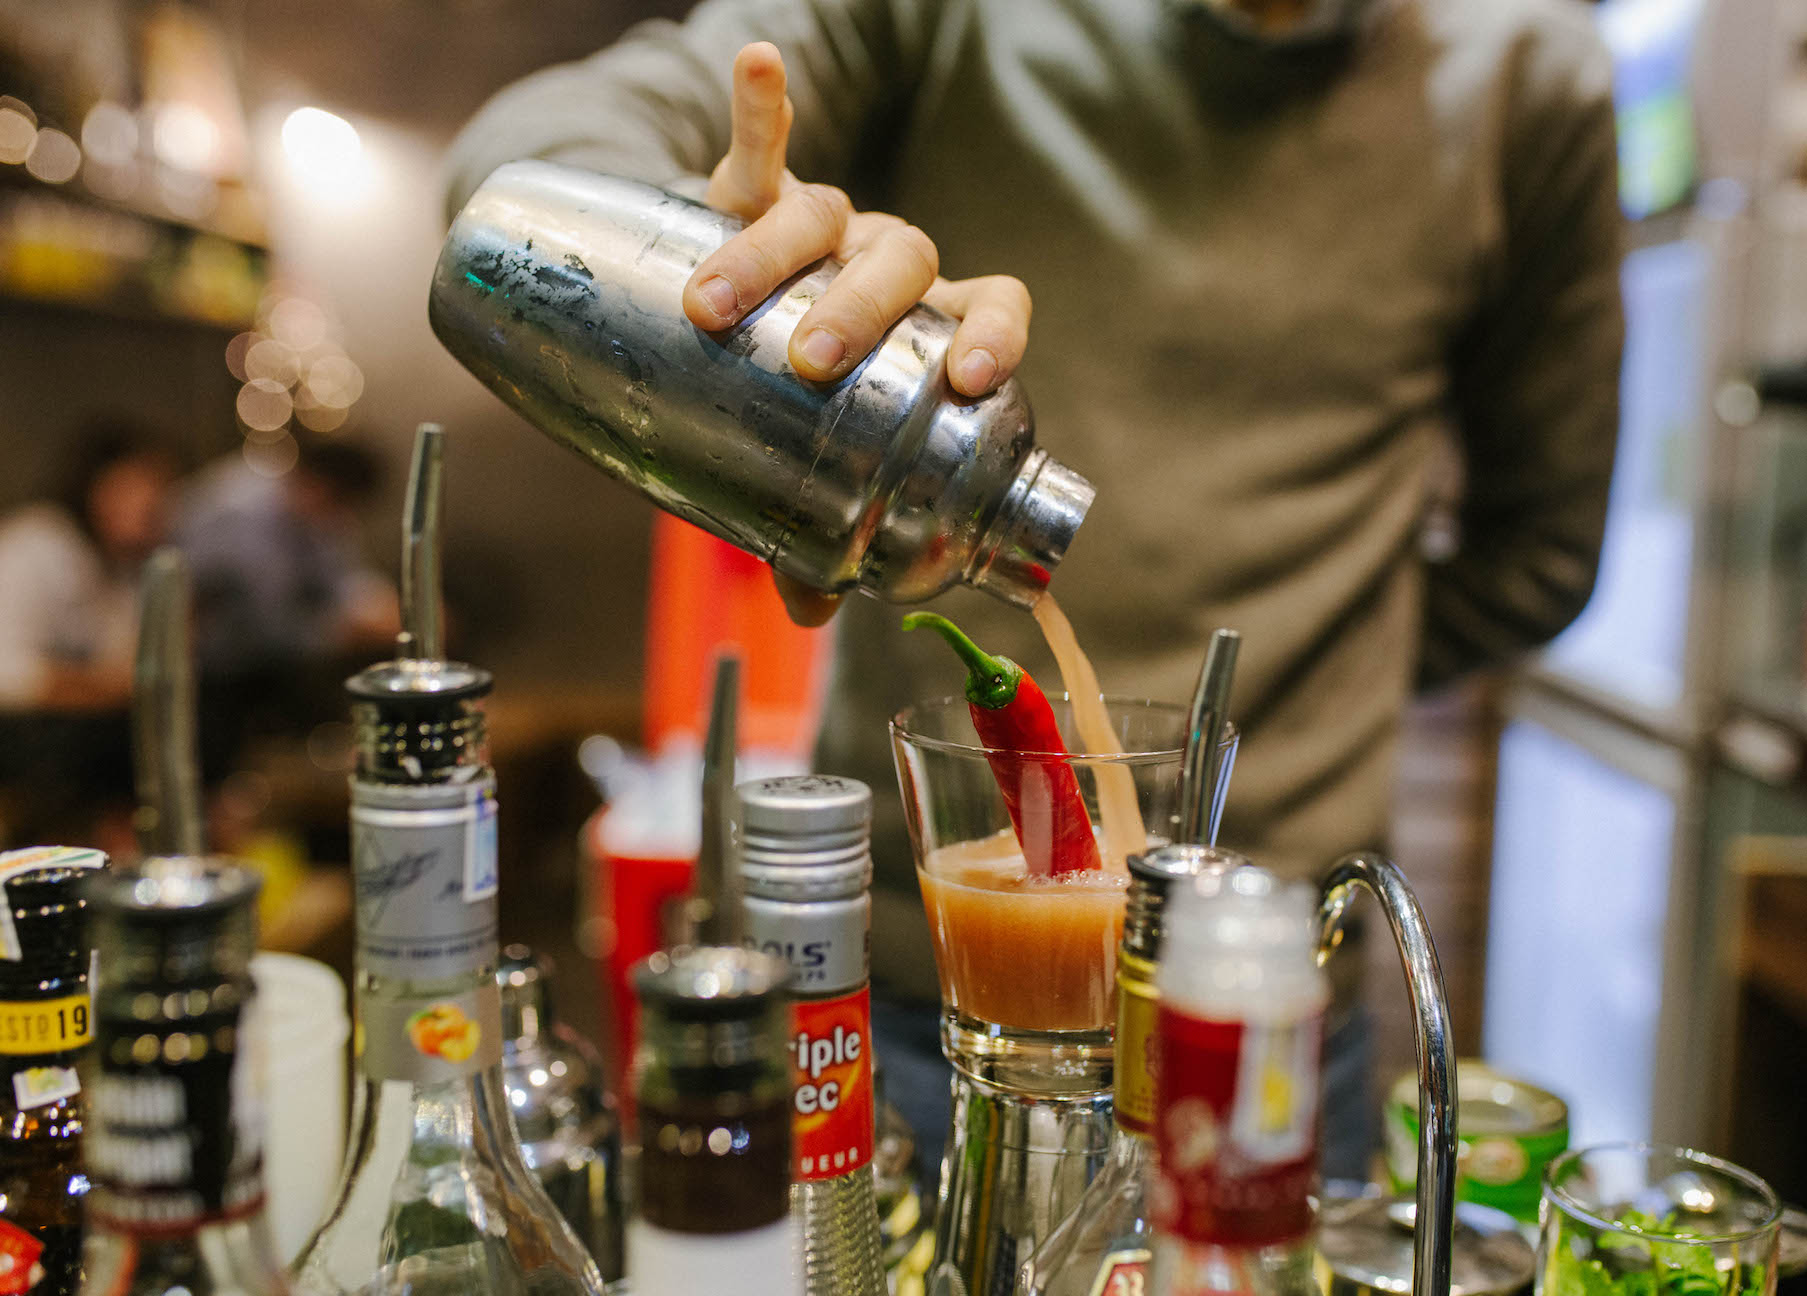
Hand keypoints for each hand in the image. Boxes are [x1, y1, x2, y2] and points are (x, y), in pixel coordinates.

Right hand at [686, 42, 1032, 625]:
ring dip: (774, 251)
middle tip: (808, 364)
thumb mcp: (802, 465)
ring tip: (713, 304)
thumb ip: (811, 532)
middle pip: (905, 263)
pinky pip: (761, 140)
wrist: (705, 319)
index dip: (995, 340)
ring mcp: (826, 224)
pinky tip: (760, 63)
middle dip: (860, 313)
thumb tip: (812, 613)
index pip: (993, 310)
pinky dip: (762, 103)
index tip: (973, 381)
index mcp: (927, 330)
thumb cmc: (779, 405)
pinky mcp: (749, 188)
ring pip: (824, 214)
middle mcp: (889, 268)